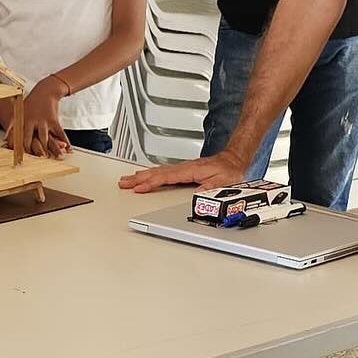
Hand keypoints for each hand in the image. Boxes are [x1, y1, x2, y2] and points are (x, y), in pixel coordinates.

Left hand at [20, 77, 70, 158]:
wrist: (45, 91)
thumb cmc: (31, 103)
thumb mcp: (18, 112)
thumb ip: (12, 126)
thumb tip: (5, 138)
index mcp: (23, 121)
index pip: (20, 138)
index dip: (21, 150)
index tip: (22, 159)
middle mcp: (33, 122)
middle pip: (33, 141)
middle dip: (37, 152)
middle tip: (39, 162)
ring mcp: (44, 121)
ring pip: (47, 139)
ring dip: (53, 150)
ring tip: (56, 158)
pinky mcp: (54, 120)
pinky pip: (60, 133)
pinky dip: (66, 142)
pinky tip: (68, 149)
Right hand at [117, 150, 247, 193]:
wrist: (234, 160)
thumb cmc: (229, 171)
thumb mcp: (222, 182)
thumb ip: (207, 189)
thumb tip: (195, 197)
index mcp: (190, 171)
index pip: (166, 178)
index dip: (151, 183)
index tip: (139, 188)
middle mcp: (184, 168)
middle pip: (157, 173)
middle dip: (139, 178)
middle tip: (124, 183)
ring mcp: (182, 168)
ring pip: (158, 171)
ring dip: (142, 175)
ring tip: (129, 179)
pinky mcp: (183, 169)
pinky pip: (163, 171)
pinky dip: (151, 173)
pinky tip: (146, 175)